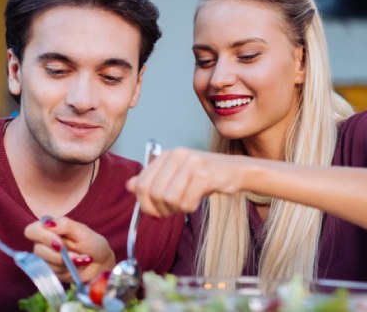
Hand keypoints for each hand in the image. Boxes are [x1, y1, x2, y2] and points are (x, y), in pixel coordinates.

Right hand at [24, 216, 115, 282]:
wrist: (101, 264)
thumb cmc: (92, 244)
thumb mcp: (82, 231)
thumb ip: (65, 224)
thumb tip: (47, 223)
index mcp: (49, 229)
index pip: (31, 231)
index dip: (43, 237)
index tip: (59, 243)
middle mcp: (44, 244)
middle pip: (37, 250)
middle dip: (58, 255)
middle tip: (75, 256)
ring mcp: (46, 260)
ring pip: (45, 264)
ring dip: (65, 263)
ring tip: (80, 260)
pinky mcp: (51, 273)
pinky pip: (52, 274)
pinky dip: (66, 271)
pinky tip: (76, 268)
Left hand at [126, 148, 250, 216]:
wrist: (236, 171)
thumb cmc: (205, 176)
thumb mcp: (176, 176)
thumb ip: (152, 180)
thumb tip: (129, 185)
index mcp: (166, 155)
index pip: (141, 184)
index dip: (145, 204)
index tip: (154, 212)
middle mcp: (176, 155)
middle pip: (153, 193)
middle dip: (160, 209)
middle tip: (172, 211)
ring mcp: (190, 163)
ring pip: (169, 199)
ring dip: (177, 209)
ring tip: (186, 204)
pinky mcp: (204, 174)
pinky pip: (186, 201)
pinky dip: (189, 208)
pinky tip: (196, 202)